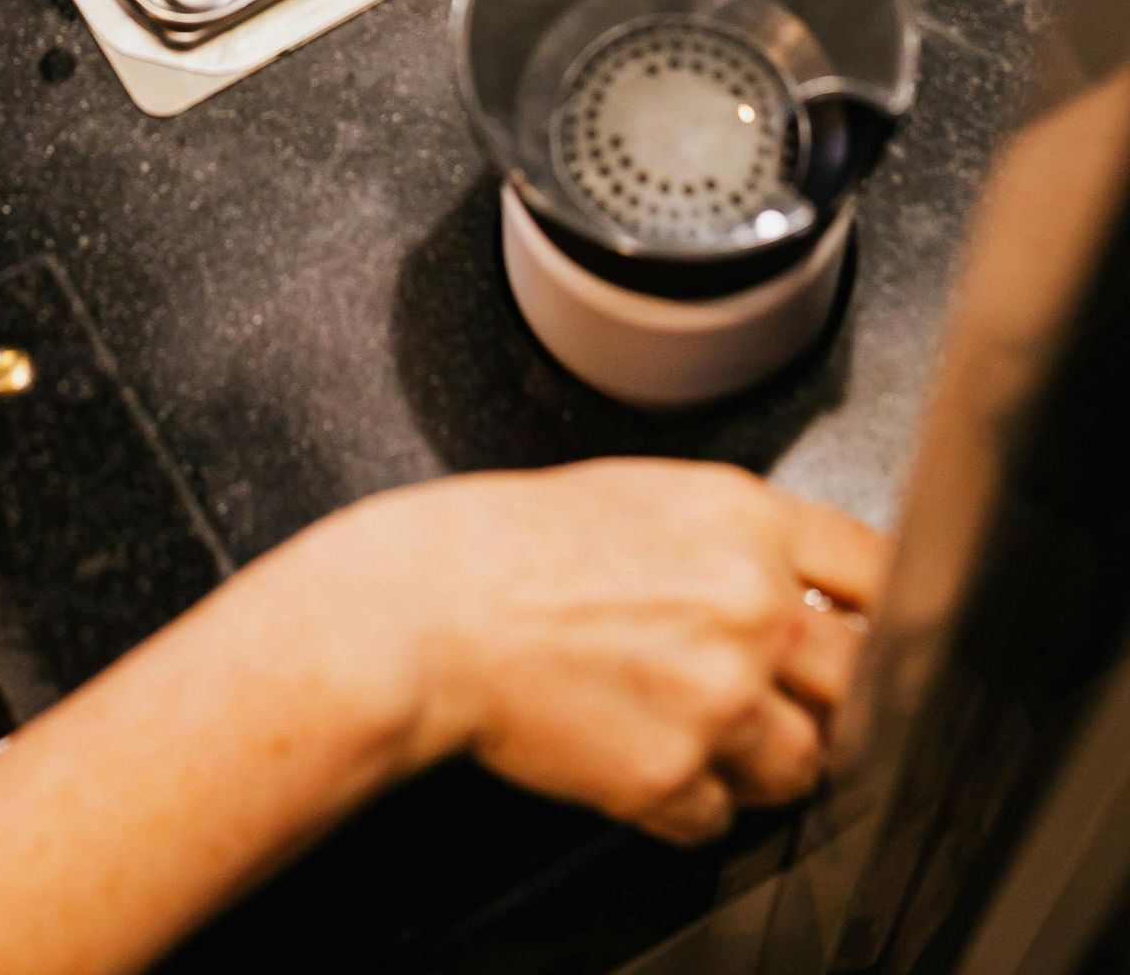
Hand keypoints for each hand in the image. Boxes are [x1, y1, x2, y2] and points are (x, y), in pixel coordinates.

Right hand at [315, 459, 886, 845]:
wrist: (427, 609)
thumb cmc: (515, 544)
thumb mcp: (645, 495)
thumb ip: (741, 539)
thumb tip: (810, 589)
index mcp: (747, 521)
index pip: (881, 573)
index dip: (885, 611)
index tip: (879, 634)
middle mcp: (750, 609)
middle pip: (862, 680)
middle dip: (824, 695)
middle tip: (779, 694)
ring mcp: (717, 699)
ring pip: (804, 764)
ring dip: (762, 759)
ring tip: (694, 726)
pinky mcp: (671, 776)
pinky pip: (721, 817)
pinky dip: (690, 802)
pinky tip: (639, 753)